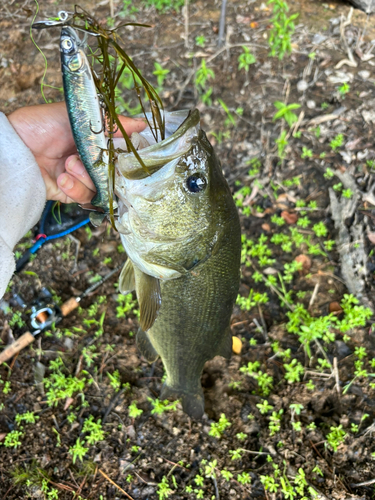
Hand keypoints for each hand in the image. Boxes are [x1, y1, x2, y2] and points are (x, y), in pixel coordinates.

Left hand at [8, 102, 145, 203]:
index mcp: (94, 141)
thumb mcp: (80, 116)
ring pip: (100, 186)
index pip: (119, 152)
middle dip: (105, 168)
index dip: (126, 156)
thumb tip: (142, 124)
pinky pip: (84, 196)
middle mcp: (89, 160)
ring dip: (86, 177)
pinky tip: (61, 177)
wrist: (14, 145)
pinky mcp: (69, 192)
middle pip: (113, 173)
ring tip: (68, 165)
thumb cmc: (41, 124)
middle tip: (95, 159)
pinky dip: (74, 187)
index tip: (130, 156)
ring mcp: (80, 177)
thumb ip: (111, 122)